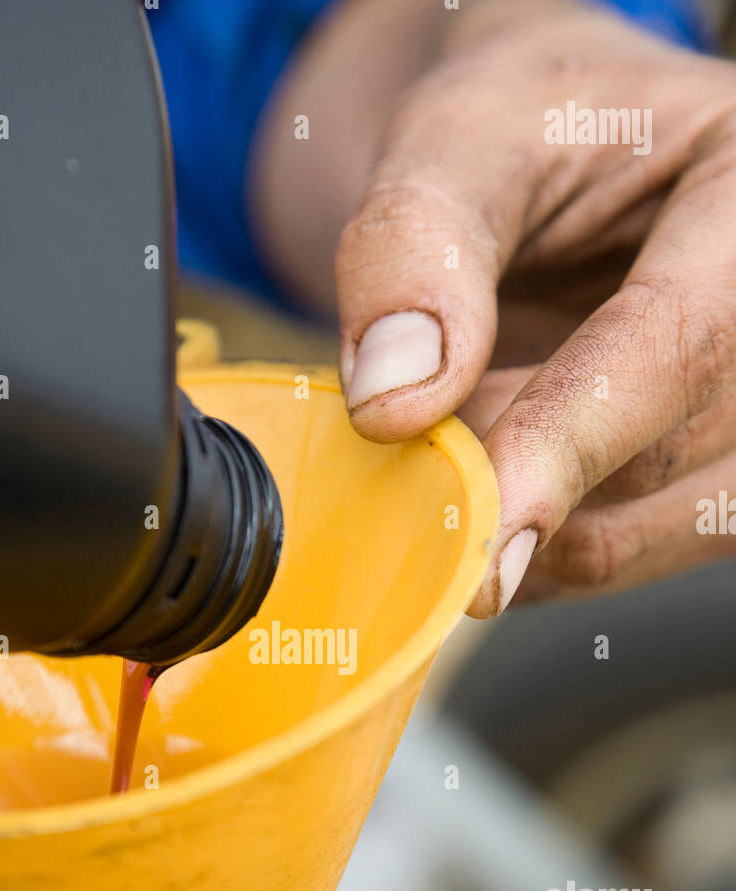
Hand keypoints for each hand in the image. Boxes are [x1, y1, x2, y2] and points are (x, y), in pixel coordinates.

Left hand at [253, 0, 735, 612]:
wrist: (555, 160)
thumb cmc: (519, 129)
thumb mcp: (453, 138)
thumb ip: (416, 245)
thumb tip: (396, 404)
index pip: (680, 343)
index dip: (570, 445)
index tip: (479, 537)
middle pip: (667, 457)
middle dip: (521, 476)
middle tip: (419, 430)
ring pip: (652, 530)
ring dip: (530, 521)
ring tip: (462, 429)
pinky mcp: (714, 472)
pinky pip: (629, 552)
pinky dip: (541, 544)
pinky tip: (494, 480)